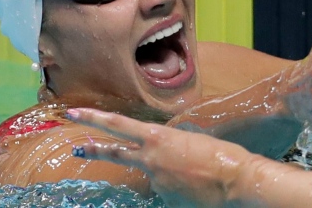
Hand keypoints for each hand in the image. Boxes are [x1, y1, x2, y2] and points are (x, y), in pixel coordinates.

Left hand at [68, 108, 246, 207]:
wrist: (237, 182)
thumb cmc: (223, 155)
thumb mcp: (195, 140)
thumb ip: (174, 145)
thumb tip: (167, 154)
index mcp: (158, 138)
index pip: (118, 125)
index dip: (94, 118)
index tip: (74, 113)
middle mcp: (151, 160)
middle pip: (116, 153)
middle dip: (95, 149)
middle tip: (78, 148)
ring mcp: (156, 183)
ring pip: (155, 177)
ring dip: (170, 175)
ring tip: (196, 175)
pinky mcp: (165, 202)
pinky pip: (168, 193)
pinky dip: (179, 190)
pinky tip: (198, 190)